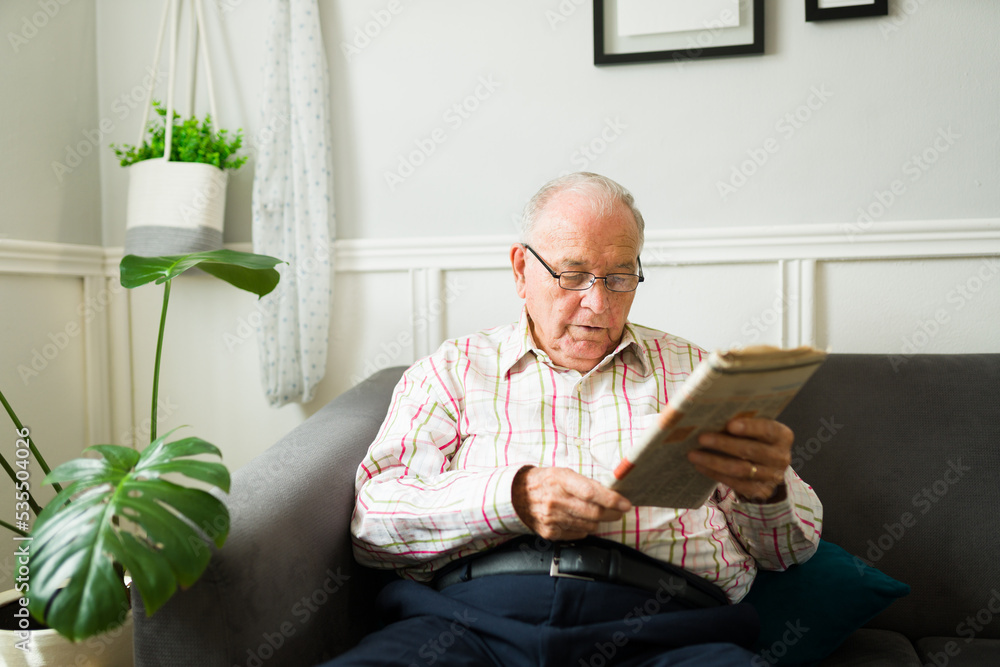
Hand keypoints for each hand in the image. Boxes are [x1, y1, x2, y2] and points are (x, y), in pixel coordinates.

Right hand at [512, 466, 631, 539]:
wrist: (517, 495)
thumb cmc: (545, 481)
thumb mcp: (563, 473)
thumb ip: (585, 483)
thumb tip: (611, 494)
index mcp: (560, 480)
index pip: (591, 492)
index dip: (612, 500)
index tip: (626, 504)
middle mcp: (555, 500)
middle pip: (594, 512)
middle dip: (612, 513)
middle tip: (619, 511)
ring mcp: (552, 519)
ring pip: (589, 525)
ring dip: (599, 520)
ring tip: (598, 513)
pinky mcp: (550, 532)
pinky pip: (578, 533)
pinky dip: (584, 528)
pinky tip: (580, 519)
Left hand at [687, 418, 792, 502]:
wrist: (767, 468)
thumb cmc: (755, 440)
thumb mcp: (755, 429)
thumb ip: (741, 422)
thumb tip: (711, 415)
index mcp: (783, 436)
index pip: (768, 430)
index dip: (749, 427)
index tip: (729, 424)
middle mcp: (781, 457)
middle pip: (750, 450)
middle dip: (723, 444)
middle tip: (701, 437)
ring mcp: (772, 477)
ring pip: (740, 469)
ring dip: (713, 461)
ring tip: (693, 454)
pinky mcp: (761, 492)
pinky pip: (735, 483)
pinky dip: (715, 474)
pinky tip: (700, 466)